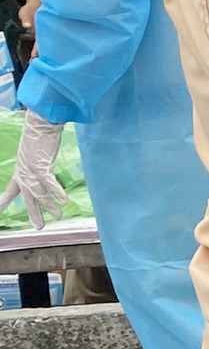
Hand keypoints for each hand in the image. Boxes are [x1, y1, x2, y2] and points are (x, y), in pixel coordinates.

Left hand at [1, 110, 66, 228]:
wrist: (41, 121)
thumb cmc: (40, 132)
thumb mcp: (35, 150)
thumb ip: (39, 160)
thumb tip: (44, 162)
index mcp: (21, 169)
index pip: (12, 190)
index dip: (4, 201)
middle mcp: (24, 172)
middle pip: (28, 197)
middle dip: (34, 213)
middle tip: (39, 227)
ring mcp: (31, 169)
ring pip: (39, 192)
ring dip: (49, 206)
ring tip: (58, 216)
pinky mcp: (41, 164)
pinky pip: (48, 181)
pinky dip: (56, 190)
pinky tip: (63, 199)